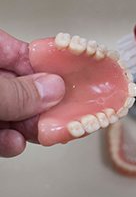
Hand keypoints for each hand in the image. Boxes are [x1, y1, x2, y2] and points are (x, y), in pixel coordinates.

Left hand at [0, 29, 64, 156]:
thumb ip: (15, 92)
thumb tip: (53, 89)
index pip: (23, 53)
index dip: (49, 67)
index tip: (69, 82)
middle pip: (25, 87)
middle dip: (42, 105)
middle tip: (61, 115)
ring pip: (16, 112)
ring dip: (29, 127)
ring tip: (38, 133)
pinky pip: (1, 130)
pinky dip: (8, 140)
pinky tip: (13, 143)